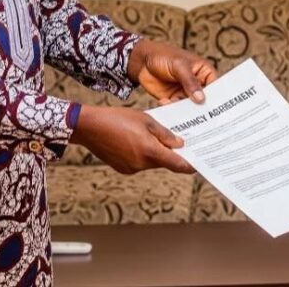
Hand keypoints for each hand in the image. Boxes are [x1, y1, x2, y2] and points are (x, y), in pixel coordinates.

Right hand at [70, 105, 194, 173]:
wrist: (88, 127)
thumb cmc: (117, 118)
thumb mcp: (146, 120)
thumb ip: (165, 134)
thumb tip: (180, 144)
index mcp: (150, 151)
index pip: (177, 164)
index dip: (190, 165)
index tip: (200, 165)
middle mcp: (142, 164)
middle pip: (164, 162)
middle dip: (171, 153)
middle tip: (179, 141)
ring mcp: (131, 168)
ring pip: (152, 162)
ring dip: (156, 152)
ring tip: (152, 136)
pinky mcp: (123, 168)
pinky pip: (140, 163)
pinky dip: (143, 154)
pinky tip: (137, 140)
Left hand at [128, 39, 216, 104]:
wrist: (141, 60)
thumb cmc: (163, 56)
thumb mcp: (179, 66)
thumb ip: (190, 82)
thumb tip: (201, 99)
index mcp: (204, 72)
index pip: (215, 88)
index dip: (216, 99)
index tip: (216, 111)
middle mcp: (197, 84)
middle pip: (204, 100)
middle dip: (201, 108)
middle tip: (200, 118)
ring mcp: (185, 92)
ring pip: (190, 106)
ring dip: (185, 110)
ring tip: (179, 111)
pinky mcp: (173, 99)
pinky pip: (177, 108)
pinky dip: (173, 109)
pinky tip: (165, 102)